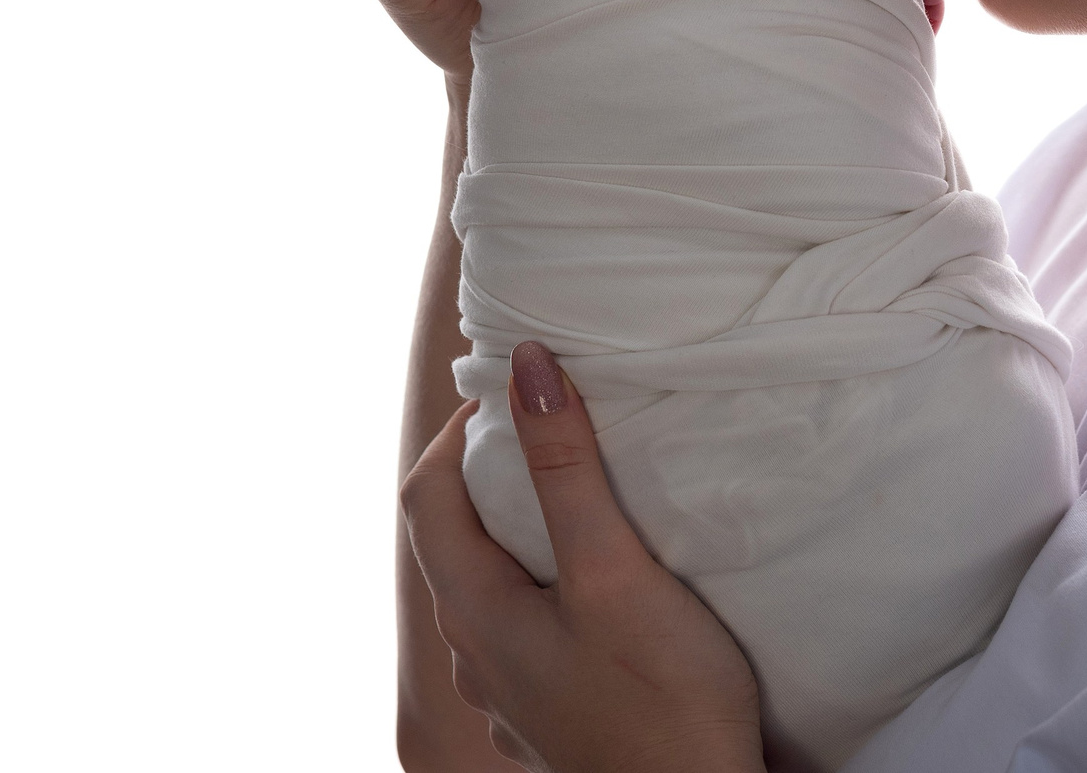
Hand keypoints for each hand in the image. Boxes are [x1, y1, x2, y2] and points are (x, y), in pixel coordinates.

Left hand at [401, 346, 764, 772]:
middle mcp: (477, 658)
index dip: (460, 431)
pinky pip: (530, 632)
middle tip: (556, 429)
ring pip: (495, 589)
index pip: (425, 495)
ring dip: (525, 533)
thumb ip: (566, 469)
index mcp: (476, 613)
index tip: (519, 392)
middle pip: (457, 541)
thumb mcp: (614, 570)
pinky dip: (551, 586)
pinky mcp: (553, 717)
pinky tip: (601, 588)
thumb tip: (526, 368)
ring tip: (586, 500)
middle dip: (494, 474)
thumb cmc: (661, 700)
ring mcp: (511, 696)